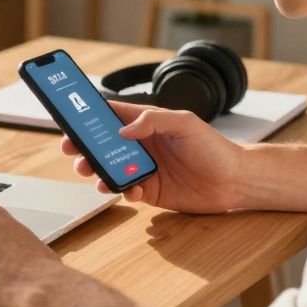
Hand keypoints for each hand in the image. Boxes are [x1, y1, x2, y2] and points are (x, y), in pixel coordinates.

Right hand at [61, 100, 245, 213]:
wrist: (235, 181)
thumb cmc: (215, 147)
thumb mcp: (186, 123)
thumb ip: (154, 120)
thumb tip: (124, 130)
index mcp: (147, 124)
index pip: (112, 115)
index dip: (89, 116)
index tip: (71, 118)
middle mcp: (142, 145)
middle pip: (104, 143)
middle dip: (84, 146)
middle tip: (72, 150)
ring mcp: (145, 168)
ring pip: (110, 168)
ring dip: (96, 170)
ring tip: (92, 172)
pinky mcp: (150, 190)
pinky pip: (127, 190)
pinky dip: (122, 190)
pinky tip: (129, 190)